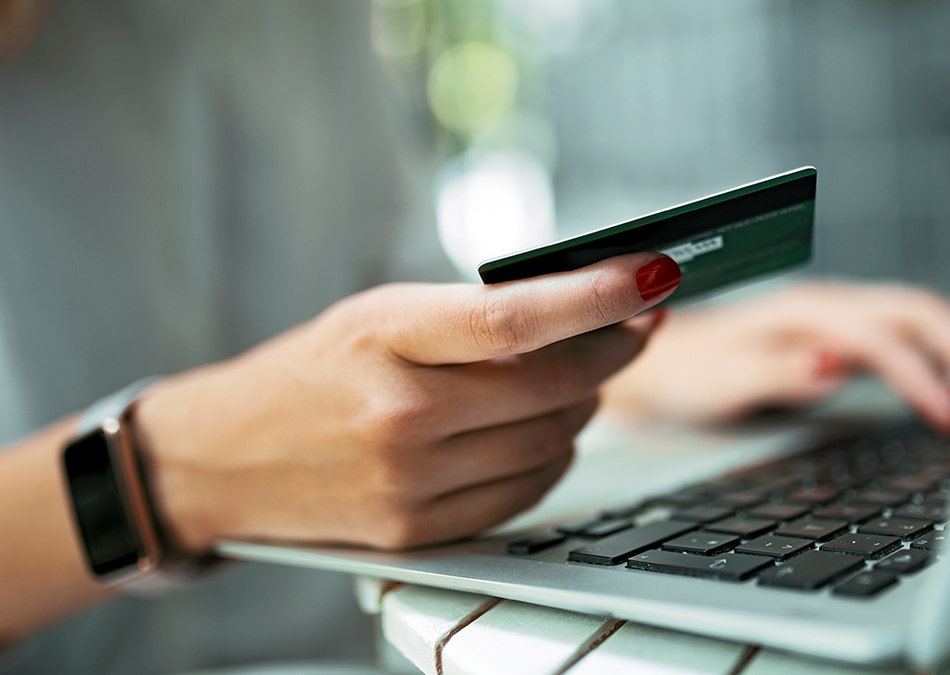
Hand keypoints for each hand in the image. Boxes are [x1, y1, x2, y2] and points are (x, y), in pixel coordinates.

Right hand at [134, 253, 680, 552]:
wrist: (228, 456)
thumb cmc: (313, 370)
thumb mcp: (379, 315)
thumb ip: (471, 315)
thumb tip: (586, 307)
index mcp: (384, 338)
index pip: (515, 318)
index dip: (598, 296)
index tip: (654, 275)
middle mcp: (398, 415)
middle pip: (553, 386)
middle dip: (614, 350)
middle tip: (637, 322)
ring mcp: (408, 483)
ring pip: (554, 443)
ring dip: (585, 404)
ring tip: (579, 377)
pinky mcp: (417, 532)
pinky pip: (528, 493)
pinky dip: (553, 456)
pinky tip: (543, 429)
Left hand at [602, 282, 949, 433]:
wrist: (656, 363)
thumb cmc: (685, 373)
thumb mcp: (720, 381)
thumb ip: (777, 372)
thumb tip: (835, 365)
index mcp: (802, 312)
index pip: (881, 335)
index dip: (923, 374)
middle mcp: (825, 306)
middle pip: (913, 311)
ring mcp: (834, 319)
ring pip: (915, 316)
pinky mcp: (838, 337)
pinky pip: (902, 330)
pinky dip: (942, 338)